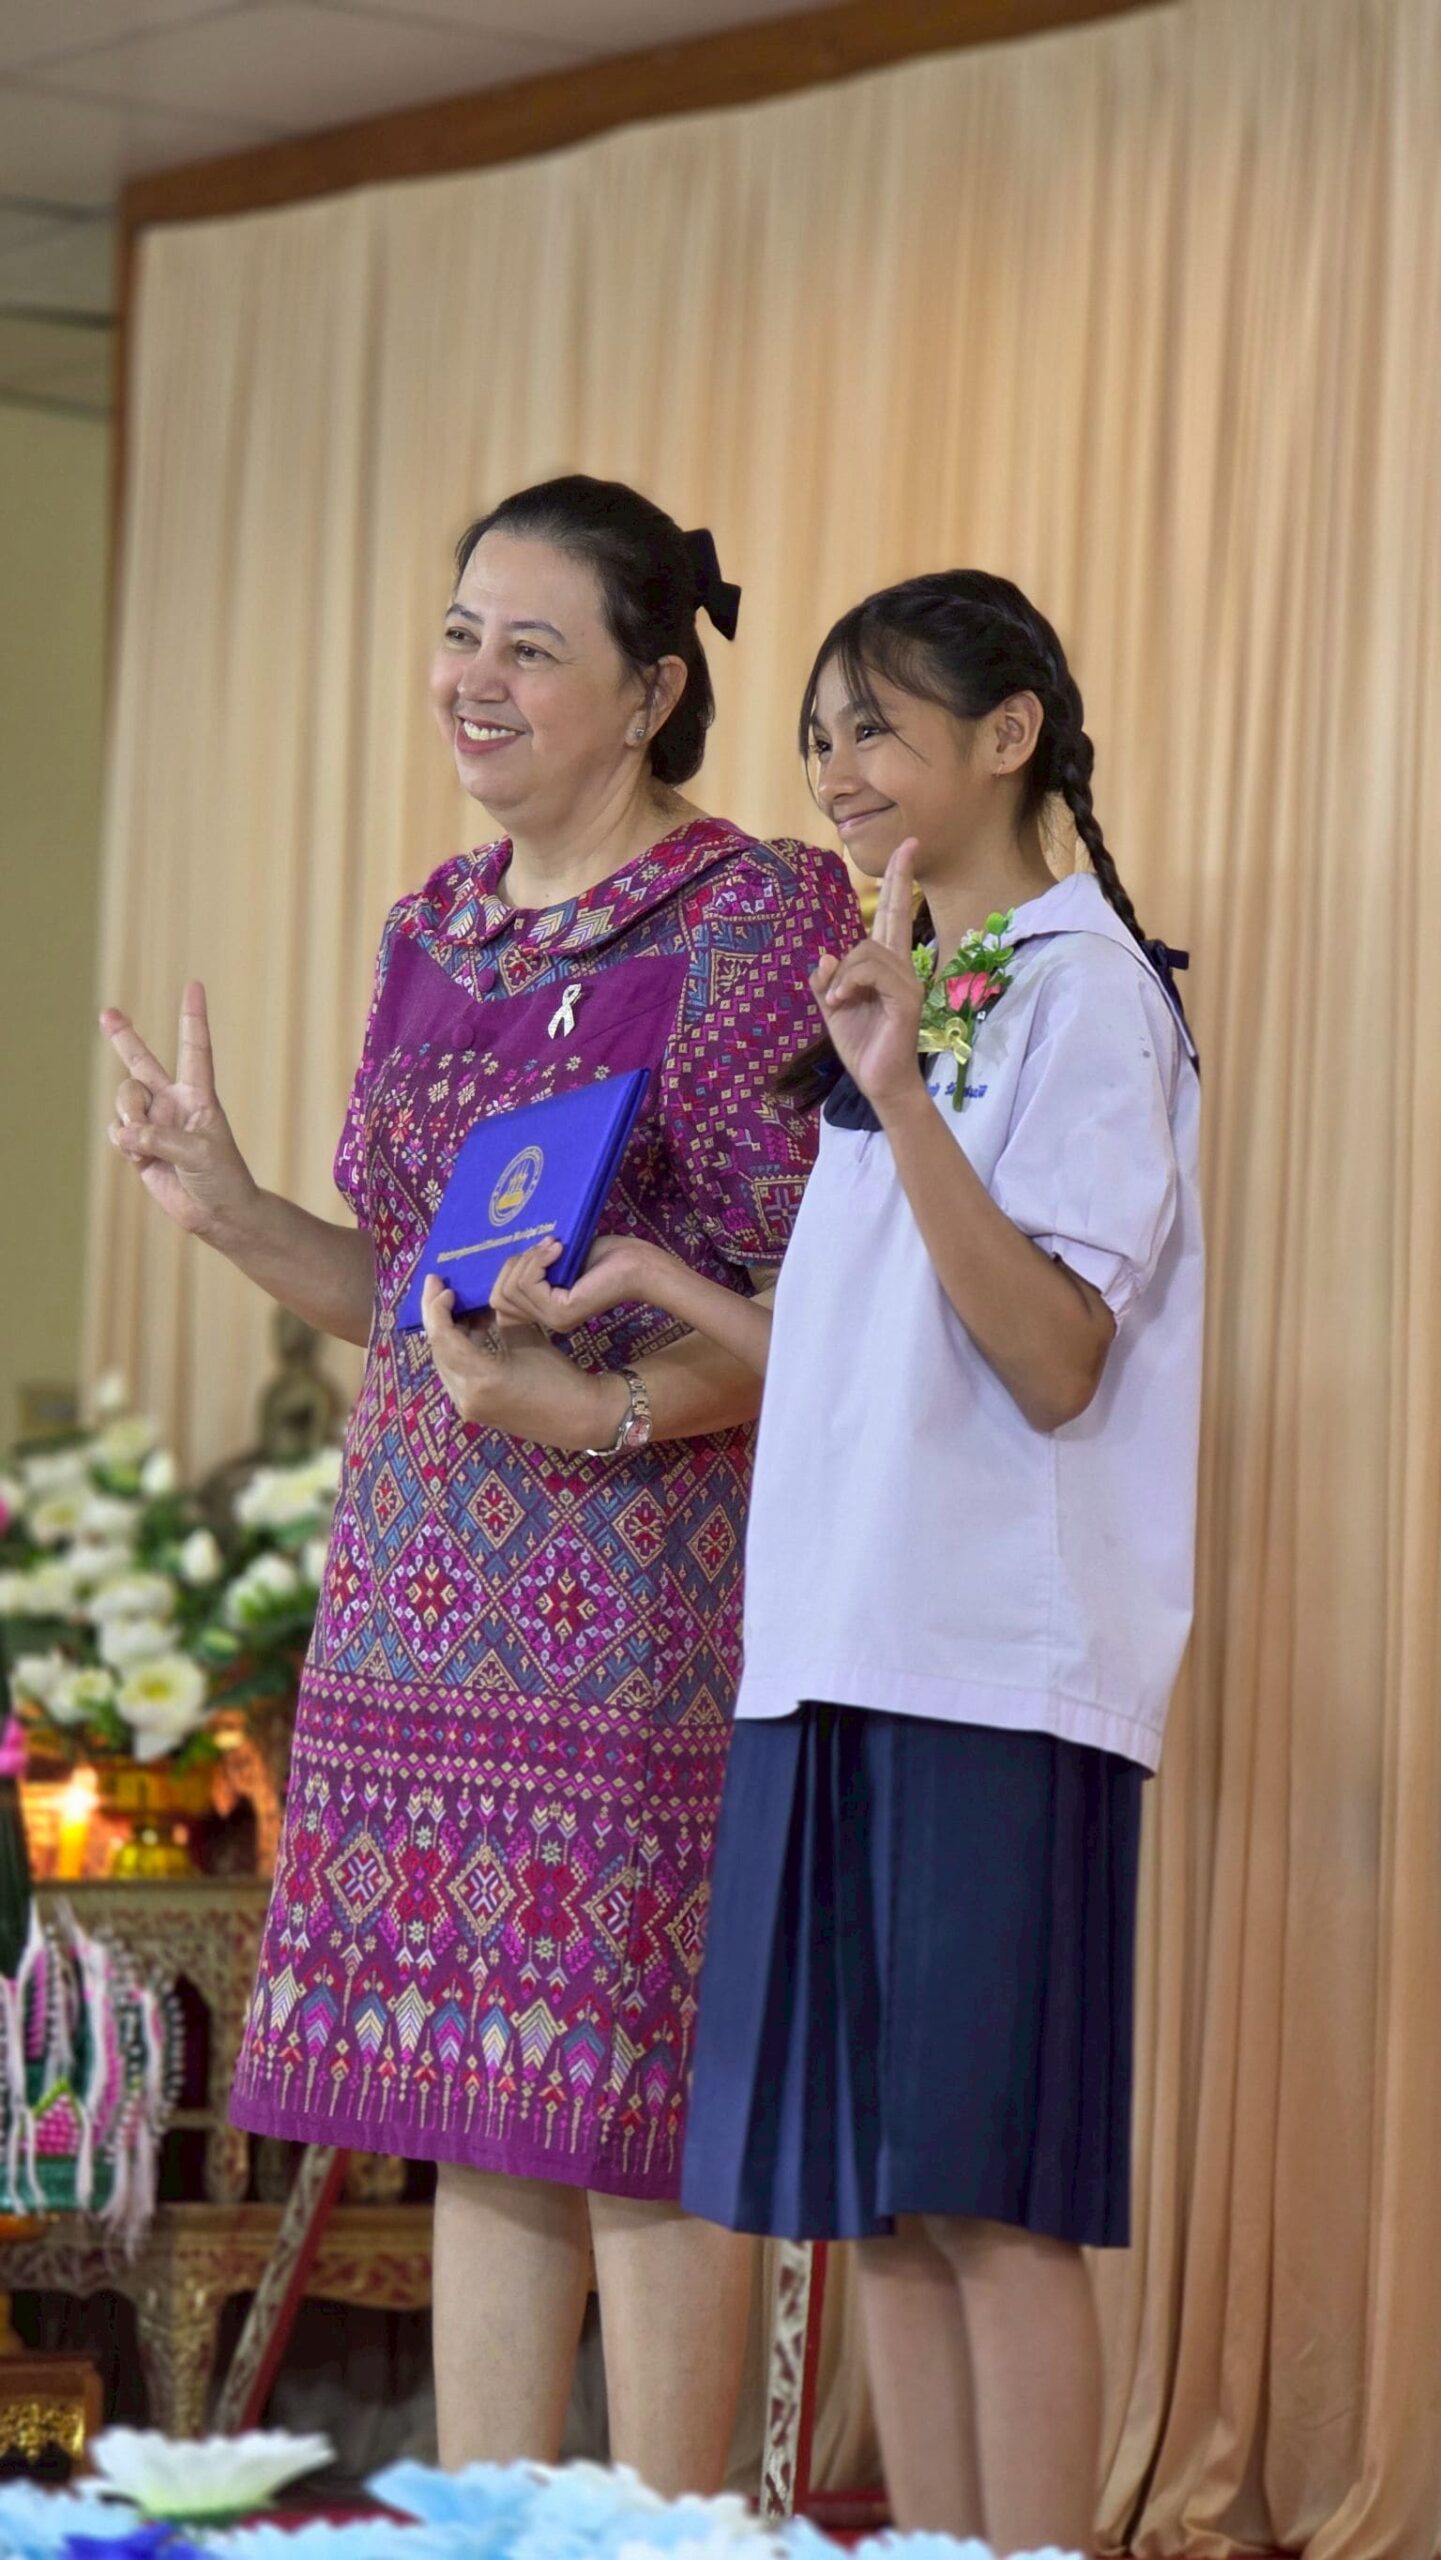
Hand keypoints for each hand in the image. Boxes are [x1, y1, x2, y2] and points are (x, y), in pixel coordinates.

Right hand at [100, 983, 257, 1239]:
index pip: (194, 1049)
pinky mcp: (140, 1146)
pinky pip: (119, 1132)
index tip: (194, 986)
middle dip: (123, 1037)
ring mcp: (154, 1123)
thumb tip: (127, 1133)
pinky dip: (126, 1145)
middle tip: (107, 1012)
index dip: (192, 1018)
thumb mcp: (198, 1152)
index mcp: (199, 1094)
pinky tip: (143, 1161)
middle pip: (141, 1063)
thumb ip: (159, 1138)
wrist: (217, 1213)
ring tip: (144, 1145)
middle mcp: (173, 1102)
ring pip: (124, 1102)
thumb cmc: (222, 1177)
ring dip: (129, 1119)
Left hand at [420, 1274, 625, 1446]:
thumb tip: (478, 1302)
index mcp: (480, 1378)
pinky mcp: (473, 1408)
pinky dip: (459, 1349)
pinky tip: (472, 1329)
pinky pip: (455, 1372)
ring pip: (444, 1361)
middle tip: (438, 1286)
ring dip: (448, 1332)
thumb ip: (498, 1319)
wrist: (580, 1417)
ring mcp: (467, 1406)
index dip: (436, 1307)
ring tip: (459, 1304)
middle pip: (437, 1349)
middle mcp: (465, 1396)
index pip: (442, 1337)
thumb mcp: (527, 1340)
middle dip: (435, 1315)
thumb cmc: (559, 1378)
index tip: (441, 1283)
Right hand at [489, 1233, 657, 1336]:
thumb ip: (530, 1269)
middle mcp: (547, 1322)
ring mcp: (553, 1320)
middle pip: (499, 1296)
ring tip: (555, 1246)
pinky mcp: (561, 1313)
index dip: (508, 1271)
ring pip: (511, 1288)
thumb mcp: (555, 1261)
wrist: (636, 1263)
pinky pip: (527, 1284)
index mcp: (543, 1312)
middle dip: (516, 1264)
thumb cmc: (602, 1256)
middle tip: (547, 1247)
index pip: (498, 1301)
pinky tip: (559, 1249)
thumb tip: (505, 1266)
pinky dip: (538, 1261)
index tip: (536, 1252)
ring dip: (529, 1259)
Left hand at [811, 838, 925, 1113]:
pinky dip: (849, 984)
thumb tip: (825, 954)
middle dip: (900, 877)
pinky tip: (841, 1003)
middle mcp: (900, 967)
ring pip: (865, 950)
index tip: (907, 850)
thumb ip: (827, 981)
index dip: (897, 883)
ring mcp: (907, 981)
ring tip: (839, 1001)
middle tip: (910, 842)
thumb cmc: (861, 1045)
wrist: (878, 1081)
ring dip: (843, 975)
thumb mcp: (833, 1009)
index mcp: (884, 967)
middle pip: (896, 913)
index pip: (892, 917)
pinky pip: (871, 972)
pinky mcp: (907, 998)